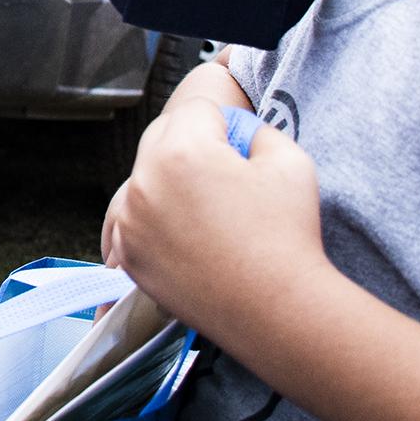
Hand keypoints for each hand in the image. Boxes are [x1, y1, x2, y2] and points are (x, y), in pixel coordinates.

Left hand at [99, 97, 326, 343]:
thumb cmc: (288, 235)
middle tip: (227, 178)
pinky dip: (150, 218)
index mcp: (182, 150)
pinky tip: (182, 229)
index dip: (224, 124)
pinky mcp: (130, 255)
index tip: (240, 150)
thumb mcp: (289, 157)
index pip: (196, 109)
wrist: (278, 311)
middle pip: (162, 137)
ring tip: (207, 206)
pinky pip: (130, 218)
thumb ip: (254, 128)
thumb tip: (234, 128)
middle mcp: (146, 181)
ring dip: (167, 180)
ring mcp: (131, 221)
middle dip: (191, 147)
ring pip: (143, 177)